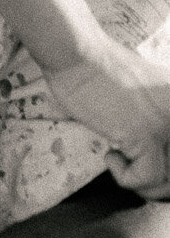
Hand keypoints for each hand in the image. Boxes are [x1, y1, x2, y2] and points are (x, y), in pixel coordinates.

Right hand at [45, 38, 169, 198]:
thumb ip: (156, 117)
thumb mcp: (141, 93)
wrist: (77, 53)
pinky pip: (146, 178)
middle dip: (157, 181)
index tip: (141, 162)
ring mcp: (167, 124)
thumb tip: (153, 151)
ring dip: (142, 184)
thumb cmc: (97, 69)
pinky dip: (125, 177)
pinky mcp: (146, 135)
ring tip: (120, 163)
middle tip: (131, 169)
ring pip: (169, 181)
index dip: (165, 167)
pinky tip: (110, 155)